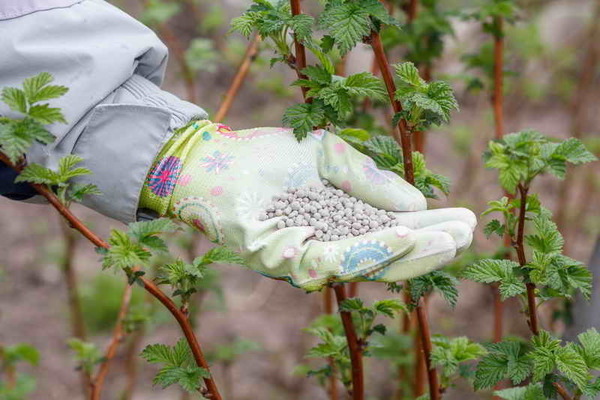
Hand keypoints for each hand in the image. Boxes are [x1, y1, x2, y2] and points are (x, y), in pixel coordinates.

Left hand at [139, 120, 475, 290]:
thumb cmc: (271, 158)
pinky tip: (398, 234)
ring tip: (442, 239)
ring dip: (404, 254)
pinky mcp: (276, 259)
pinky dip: (364, 250)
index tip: (466, 221)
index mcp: (341, 225)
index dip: (429, 231)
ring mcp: (302, 256)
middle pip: (383, 258)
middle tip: (464, 236)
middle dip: (425, 249)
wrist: (218, 158)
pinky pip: (325, 261)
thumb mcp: (332, 158)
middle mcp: (326, 246)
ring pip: (360, 266)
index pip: (392, 234)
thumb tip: (418, 205)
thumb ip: (370, 182)